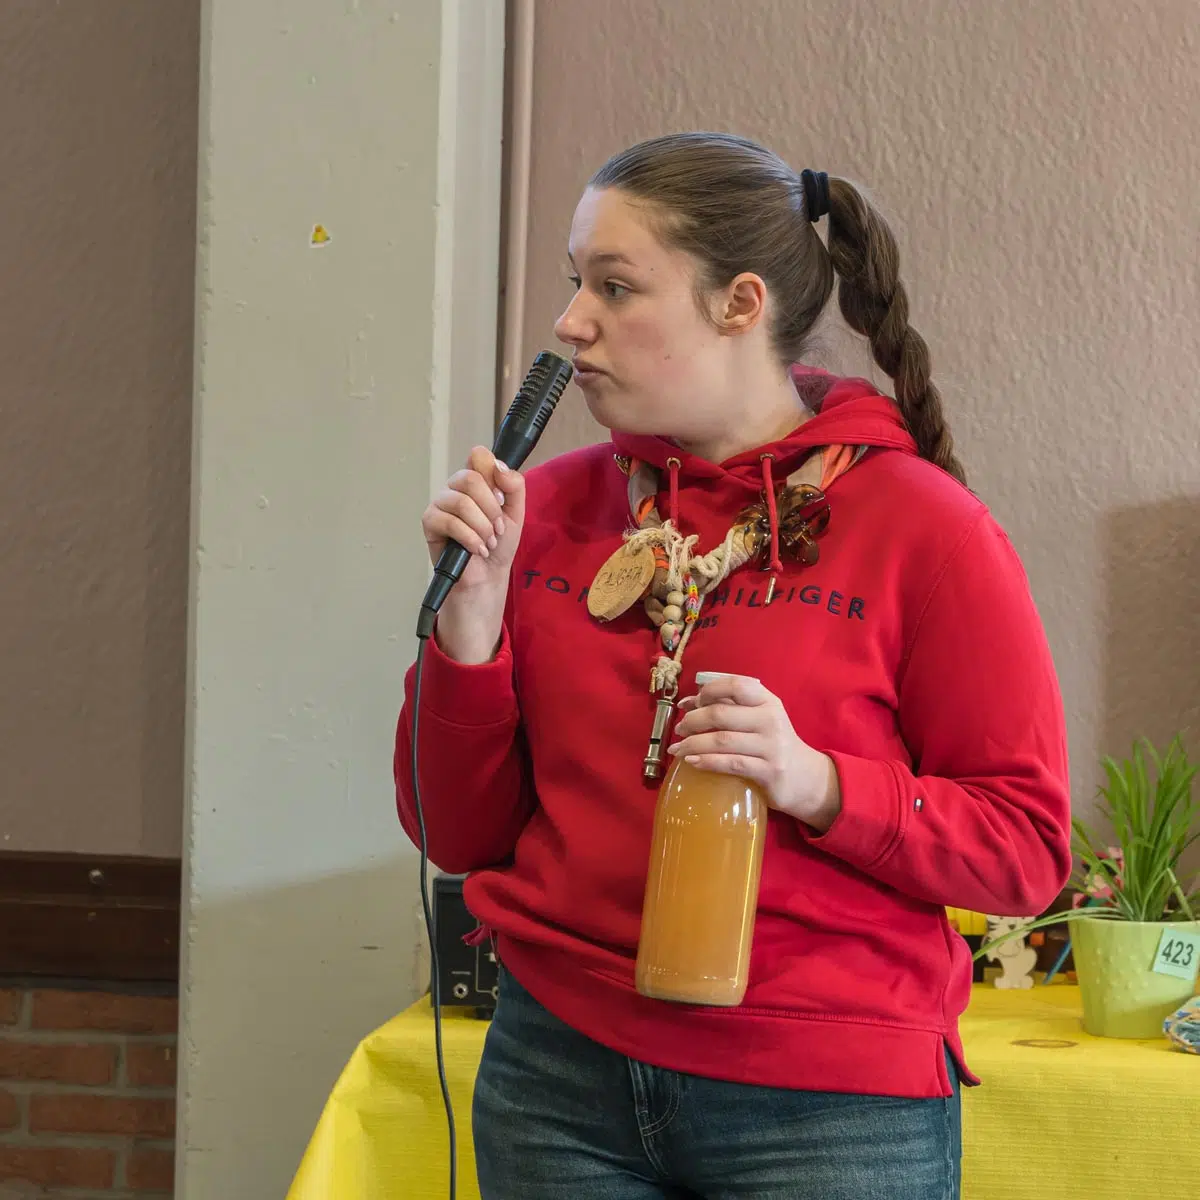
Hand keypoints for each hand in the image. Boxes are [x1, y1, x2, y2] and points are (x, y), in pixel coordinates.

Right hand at [422, 445, 525, 584]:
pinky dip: (469, 538)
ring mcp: (440, 503)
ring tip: (488, 543)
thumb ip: (514, 486)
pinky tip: (476, 549)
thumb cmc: (499, 543)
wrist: (488, 575)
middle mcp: (455, 487)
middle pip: (470, 479)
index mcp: (476, 480)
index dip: (492, 474)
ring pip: (461, 502)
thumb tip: (499, 467)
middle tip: (497, 529)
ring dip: (482, 527)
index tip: (502, 499)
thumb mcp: (516, 512)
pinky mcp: (430, 522)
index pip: (478, 456)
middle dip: (490, 509)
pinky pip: (450, 522)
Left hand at [667, 674, 841, 832]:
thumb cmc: (773, 743)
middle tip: (679, 729)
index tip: (691, 703)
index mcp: (767, 701)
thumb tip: (687, 703)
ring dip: (693, 744)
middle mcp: (771, 720)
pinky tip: (692, 762)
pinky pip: (731, 764)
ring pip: (722, 740)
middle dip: (693, 721)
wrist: (807, 778)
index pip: (736, 685)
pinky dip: (707, 762)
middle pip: (721, 714)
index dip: (709, 691)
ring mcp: (772, 746)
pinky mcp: (769, 772)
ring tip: (677, 748)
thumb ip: (729, 708)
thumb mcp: (759, 719)